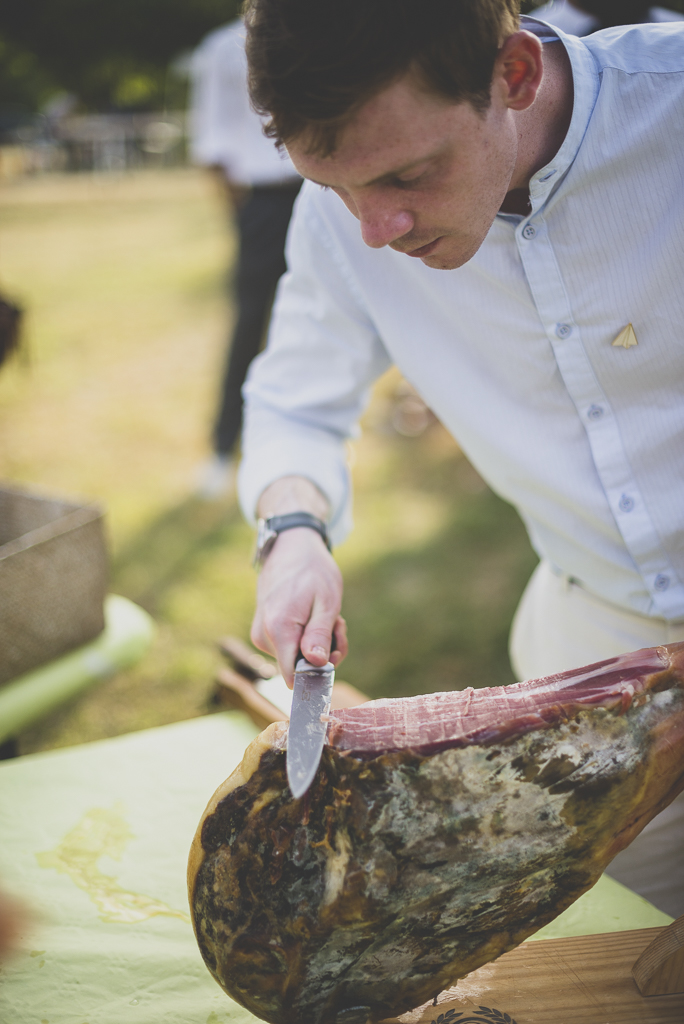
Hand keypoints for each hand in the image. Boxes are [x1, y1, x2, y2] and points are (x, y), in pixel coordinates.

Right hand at [251, 527, 347, 685]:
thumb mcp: (327, 602)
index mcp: (279, 629)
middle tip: (338, 626)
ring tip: (328, 617)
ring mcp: (261, 634)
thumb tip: (316, 665)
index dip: (319, 672)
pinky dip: (307, 637)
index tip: (335, 651)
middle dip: (325, 653)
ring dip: (318, 643)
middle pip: (299, 667)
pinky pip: (289, 647)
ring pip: (296, 658)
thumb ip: (319, 635)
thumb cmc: (313, 571)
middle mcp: (264, 636)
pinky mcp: (264, 632)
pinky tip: (315, 617)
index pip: (293, 676)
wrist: (291, 547)